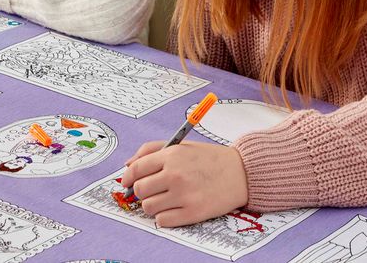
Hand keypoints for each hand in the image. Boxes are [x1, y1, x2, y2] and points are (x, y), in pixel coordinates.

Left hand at [121, 141, 248, 226]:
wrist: (240, 172)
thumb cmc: (209, 158)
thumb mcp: (181, 145)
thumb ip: (152, 150)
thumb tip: (128, 165)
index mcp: (171, 155)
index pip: (137, 168)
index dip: (127, 177)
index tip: (126, 181)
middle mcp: (175, 175)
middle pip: (140, 189)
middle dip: (141, 191)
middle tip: (152, 189)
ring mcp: (184, 195)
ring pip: (148, 206)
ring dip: (152, 204)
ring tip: (165, 199)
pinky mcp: (192, 213)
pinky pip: (163, 221)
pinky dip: (164, 217)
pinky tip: (174, 208)